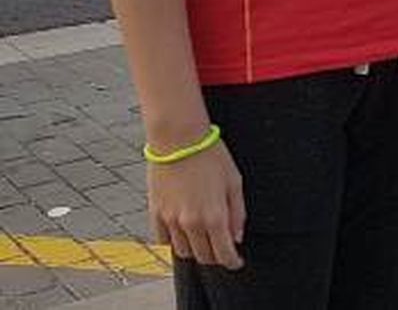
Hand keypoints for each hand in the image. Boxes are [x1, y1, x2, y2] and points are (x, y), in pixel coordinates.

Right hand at [148, 136, 245, 269]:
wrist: (178, 139)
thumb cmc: (210, 155)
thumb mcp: (234, 181)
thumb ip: (237, 212)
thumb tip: (236, 236)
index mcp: (214, 216)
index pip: (223, 253)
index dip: (232, 261)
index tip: (236, 262)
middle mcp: (191, 222)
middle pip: (203, 256)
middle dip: (216, 256)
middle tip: (222, 248)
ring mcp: (171, 219)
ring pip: (183, 251)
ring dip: (196, 249)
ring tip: (204, 236)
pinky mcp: (155, 213)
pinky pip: (164, 240)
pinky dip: (175, 241)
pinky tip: (184, 230)